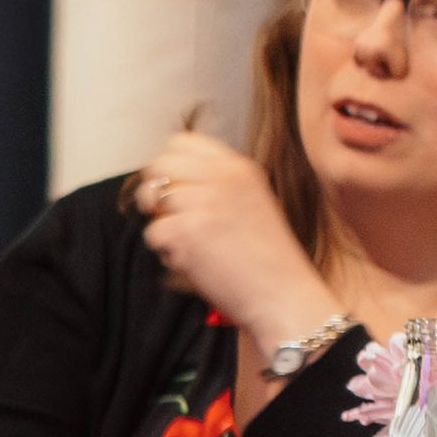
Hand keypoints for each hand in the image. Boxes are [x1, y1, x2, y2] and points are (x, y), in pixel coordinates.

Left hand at [130, 130, 338, 364]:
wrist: (283, 294)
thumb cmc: (268, 260)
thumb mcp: (253, 202)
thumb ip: (218, 186)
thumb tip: (170, 184)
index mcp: (239, 167)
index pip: (183, 142)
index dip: (170, 165)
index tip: (173, 187)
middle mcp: (222, 178)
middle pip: (160, 164)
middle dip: (155, 191)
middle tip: (166, 215)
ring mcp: (204, 202)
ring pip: (153, 199)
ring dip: (162, 224)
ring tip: (187, 244)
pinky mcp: (188, 231)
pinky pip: (154, 233)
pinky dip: (166, 252)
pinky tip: (192, 262)